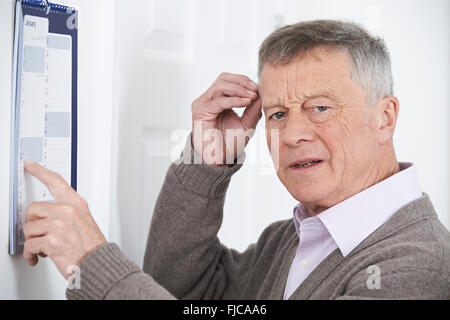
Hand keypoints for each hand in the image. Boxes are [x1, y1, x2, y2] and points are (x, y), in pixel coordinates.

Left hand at [22, 160, 106, 278]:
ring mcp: (58, 224)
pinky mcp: (51, 240)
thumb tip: (45, 216)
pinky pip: (29, 245)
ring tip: (43, 248)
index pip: (56, 181)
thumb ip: (66, 214)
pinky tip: (38, 257)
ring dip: (33, 241)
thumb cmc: (91, 247)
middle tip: (40, 233)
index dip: (40, 172)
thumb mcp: (84, 221)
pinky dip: (31, 254)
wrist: (98, 263)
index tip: (31, 166)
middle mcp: (67, 211)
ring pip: (29, 228)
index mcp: (76, 204)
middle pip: (33, 209)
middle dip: (33, 224)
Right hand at [191, 72, 261, 165]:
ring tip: (251, 96)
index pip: (228, 80)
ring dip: (239, 89)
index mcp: (216, 99)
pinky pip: (218, 101)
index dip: (243, 81)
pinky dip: (234, 100)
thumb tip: (261, 94)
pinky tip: (246, 102)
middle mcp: (207, 99)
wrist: (219, 160)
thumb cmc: (229, 143)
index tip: (258, 88)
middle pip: (223, 78)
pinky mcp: (200, 112)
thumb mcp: (246, 124)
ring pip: (220, 86)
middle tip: (255, 89)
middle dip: (242, 81)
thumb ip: (253, 110)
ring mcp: (202, 104)